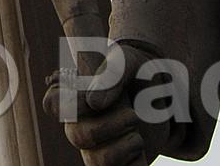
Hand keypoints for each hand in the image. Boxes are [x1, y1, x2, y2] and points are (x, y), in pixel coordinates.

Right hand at [43, 42, 178, 165]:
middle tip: (134, 116)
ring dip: (125, 148)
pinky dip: (135, 163)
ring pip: (97, 161)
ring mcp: (96, 147)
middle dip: (110, 127)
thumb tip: (93, 103)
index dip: (67, 104)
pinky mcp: (116, 164)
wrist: (166, 97)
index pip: (53, 103)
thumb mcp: (130, 63)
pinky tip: (139, 151)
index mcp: (75, 94)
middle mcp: (80, 123)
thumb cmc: (139, 73)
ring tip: (138, 136)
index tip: (94, 101)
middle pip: (77, 136)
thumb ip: (111, 75)